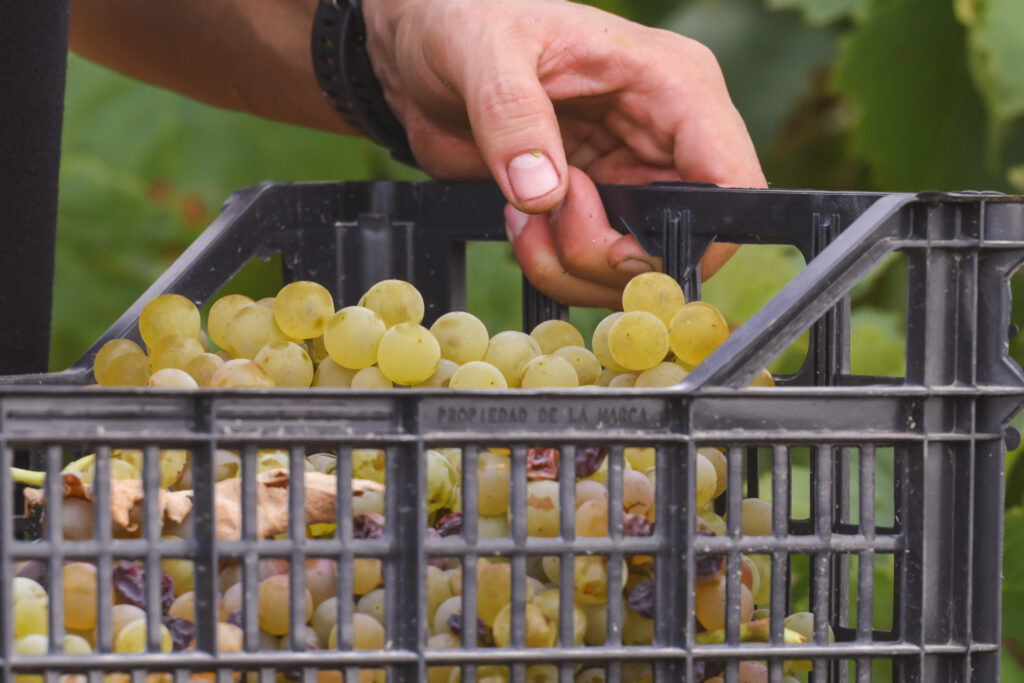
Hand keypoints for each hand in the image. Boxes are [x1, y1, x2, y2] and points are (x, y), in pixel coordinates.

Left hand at [363, 0, 765, 306]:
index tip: (616, 251)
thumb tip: (543, 192)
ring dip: (571, 266)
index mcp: (673, 83)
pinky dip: (555, 267)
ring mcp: (630, 178)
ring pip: (636, 268)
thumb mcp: (484, 49)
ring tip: (520, 212)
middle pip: (682, 242)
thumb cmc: (466, 18)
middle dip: (609, 259)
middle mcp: (665, 136)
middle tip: (544, 221)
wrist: (424, 49)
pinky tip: (521, 221)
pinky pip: (594, 269)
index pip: (731, 181)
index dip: (692, 237)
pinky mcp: (595, 207)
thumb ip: (512, 114)